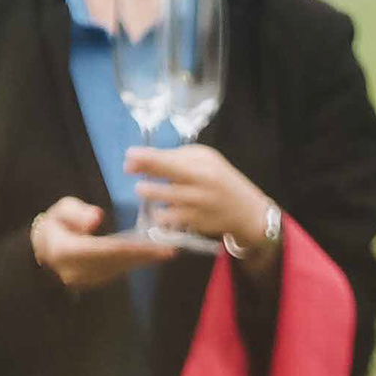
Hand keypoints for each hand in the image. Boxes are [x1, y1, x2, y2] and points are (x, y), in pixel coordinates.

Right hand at [29, 197, 169, 291]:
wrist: (45, 247)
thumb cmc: (56, 224)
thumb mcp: (61, 210)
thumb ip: (76, 213)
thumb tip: (96, 218)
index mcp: (65, 251)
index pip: (103, 250)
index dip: (130, 248)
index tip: (152, 246)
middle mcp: (75, 270)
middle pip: (115, 262)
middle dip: (144, 256)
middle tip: (171, 250)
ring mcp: (84, 279)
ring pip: (119, 269)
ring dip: (143, 261)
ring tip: (168, 252)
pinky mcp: (93, 281)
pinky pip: (118, 271)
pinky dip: (136, 263)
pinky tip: (153, 256)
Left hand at [123, 144, 271, 260]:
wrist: (247, 212)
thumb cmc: (219, 182)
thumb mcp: (206, 163)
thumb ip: (177, 158)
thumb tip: (139, 160)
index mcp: (204, 163)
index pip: (173, 156)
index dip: (147, 156)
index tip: (129, 154)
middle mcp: (203, 180)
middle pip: (170, 171)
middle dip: (146, 169)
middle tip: (128, 168)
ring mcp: (200, 202)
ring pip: (165, 197)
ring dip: (149, 192)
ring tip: (143, 190)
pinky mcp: (196, 221)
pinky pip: (168, 217)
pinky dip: (160, 214)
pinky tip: (160, 211)